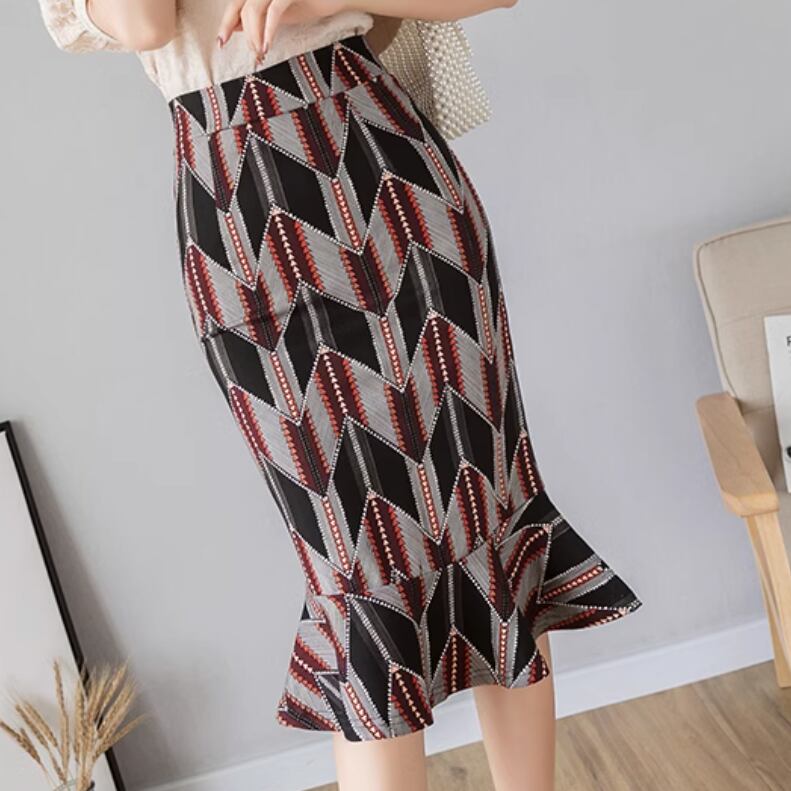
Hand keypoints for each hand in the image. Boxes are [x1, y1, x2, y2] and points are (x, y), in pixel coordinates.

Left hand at [217, 0, 343, 57]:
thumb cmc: (313, 2)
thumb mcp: (281, 13)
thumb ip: (260, 17)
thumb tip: (239, 27)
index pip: (237, 3)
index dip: (227, 21)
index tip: (222, 42)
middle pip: (240, 4)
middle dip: (233, 28)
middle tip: (232, 48)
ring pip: (254, 10)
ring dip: (254, 35)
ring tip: (260, 54)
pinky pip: (273, 11)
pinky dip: (268, 30)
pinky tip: (268, 46)